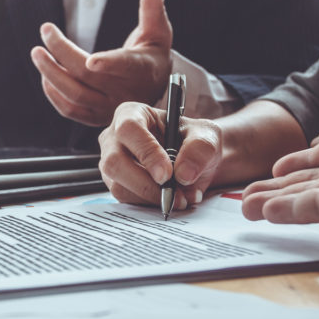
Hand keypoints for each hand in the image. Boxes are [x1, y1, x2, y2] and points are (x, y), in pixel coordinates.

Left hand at [31, 0, 172, 125]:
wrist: (151, 88)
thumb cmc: (152, 54)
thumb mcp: (158, 31)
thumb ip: (153, 8)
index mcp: (142, 69)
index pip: (125, 66)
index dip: (109, 64)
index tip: (92, 60)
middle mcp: (125, 93)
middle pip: (88, 76)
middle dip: (62, 53)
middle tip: (46, 32)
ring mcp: (109, 108)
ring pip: (74, 95)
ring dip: (51, 74)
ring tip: (37, 53)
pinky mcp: (95, 117)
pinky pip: (69, 110)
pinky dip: (53, 93)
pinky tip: (45, 74)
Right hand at [98, 101, 221, 209]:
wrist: (194, 161)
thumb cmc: (194, 140)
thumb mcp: (207, 135)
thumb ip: (199, 149)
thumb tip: (183, 174)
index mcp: (132, 114)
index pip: (129, 129)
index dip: (146, 152)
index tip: (167, 174)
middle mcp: (114, 138)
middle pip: (114, 162)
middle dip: (144, 183)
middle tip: (172, 194)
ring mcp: (112, 163)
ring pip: (118, 186)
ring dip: (151, 197)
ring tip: (179, 197)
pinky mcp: (117, 184)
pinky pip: (126, 199)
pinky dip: (151, 204)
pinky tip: (170, 198)